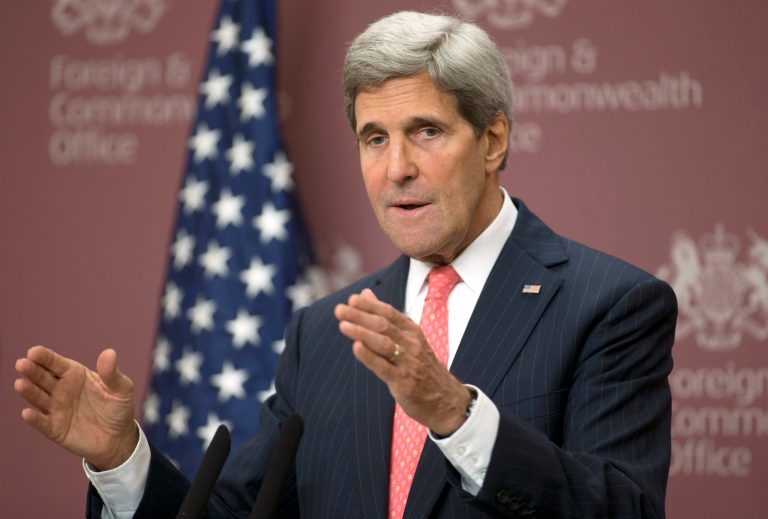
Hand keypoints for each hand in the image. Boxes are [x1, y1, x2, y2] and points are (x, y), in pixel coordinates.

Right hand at [14, 345, 138, 470]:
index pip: (56, 363)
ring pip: (38, 398)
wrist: (119, 437)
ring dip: (29, 391)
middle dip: (32, 370)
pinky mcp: (55, 429)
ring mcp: (56, 409)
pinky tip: (27, 413)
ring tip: (20, 384)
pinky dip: (34, 419)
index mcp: (75, 375)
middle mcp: (61, 389)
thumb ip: (112, 373)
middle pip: (43, 378)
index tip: (33, 352)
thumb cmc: (119, 408)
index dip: (44, 357)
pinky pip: (42, 423)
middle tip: (22, 364)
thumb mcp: (122, 388)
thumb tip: (109, 353)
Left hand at [334, 289, 470, 435]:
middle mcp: (412, 344)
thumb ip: (386, 318)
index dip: (370, 305)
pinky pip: (385, 367)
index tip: (352, 299)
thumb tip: (365, 295)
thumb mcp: (410, 339)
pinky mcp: (404, 383)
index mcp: (413, 332)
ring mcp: (409, 363)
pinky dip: (370, 357)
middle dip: (360, 316)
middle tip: (339, 309)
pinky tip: (356, 348)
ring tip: (343, 325)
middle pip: (384, 325)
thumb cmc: (422, 368)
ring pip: (384, 343)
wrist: (447, 400)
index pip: (390, 313)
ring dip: (362, 332)